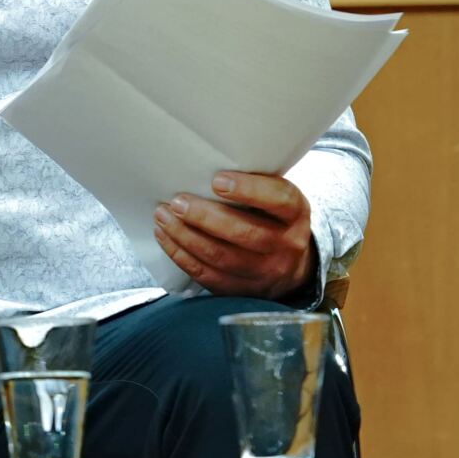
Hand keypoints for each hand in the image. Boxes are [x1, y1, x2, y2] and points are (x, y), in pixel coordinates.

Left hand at [153, 171, 315, 299]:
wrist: (289, 267)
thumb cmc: (272, 219)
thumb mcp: (276, 199)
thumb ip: (254, 186)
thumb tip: (203, 168)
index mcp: (295, 214)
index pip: (279, 200)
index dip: (249, 190)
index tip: (217, 180)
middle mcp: (285, 245)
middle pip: (245, 233)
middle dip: (205, 217)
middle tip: (177, 202)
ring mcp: (264, 272)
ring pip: (220, 256)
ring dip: (185, 236)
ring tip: (162, 216)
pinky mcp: (241, 289)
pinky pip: (206, 275)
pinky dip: (180, 255)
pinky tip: (165, 237)